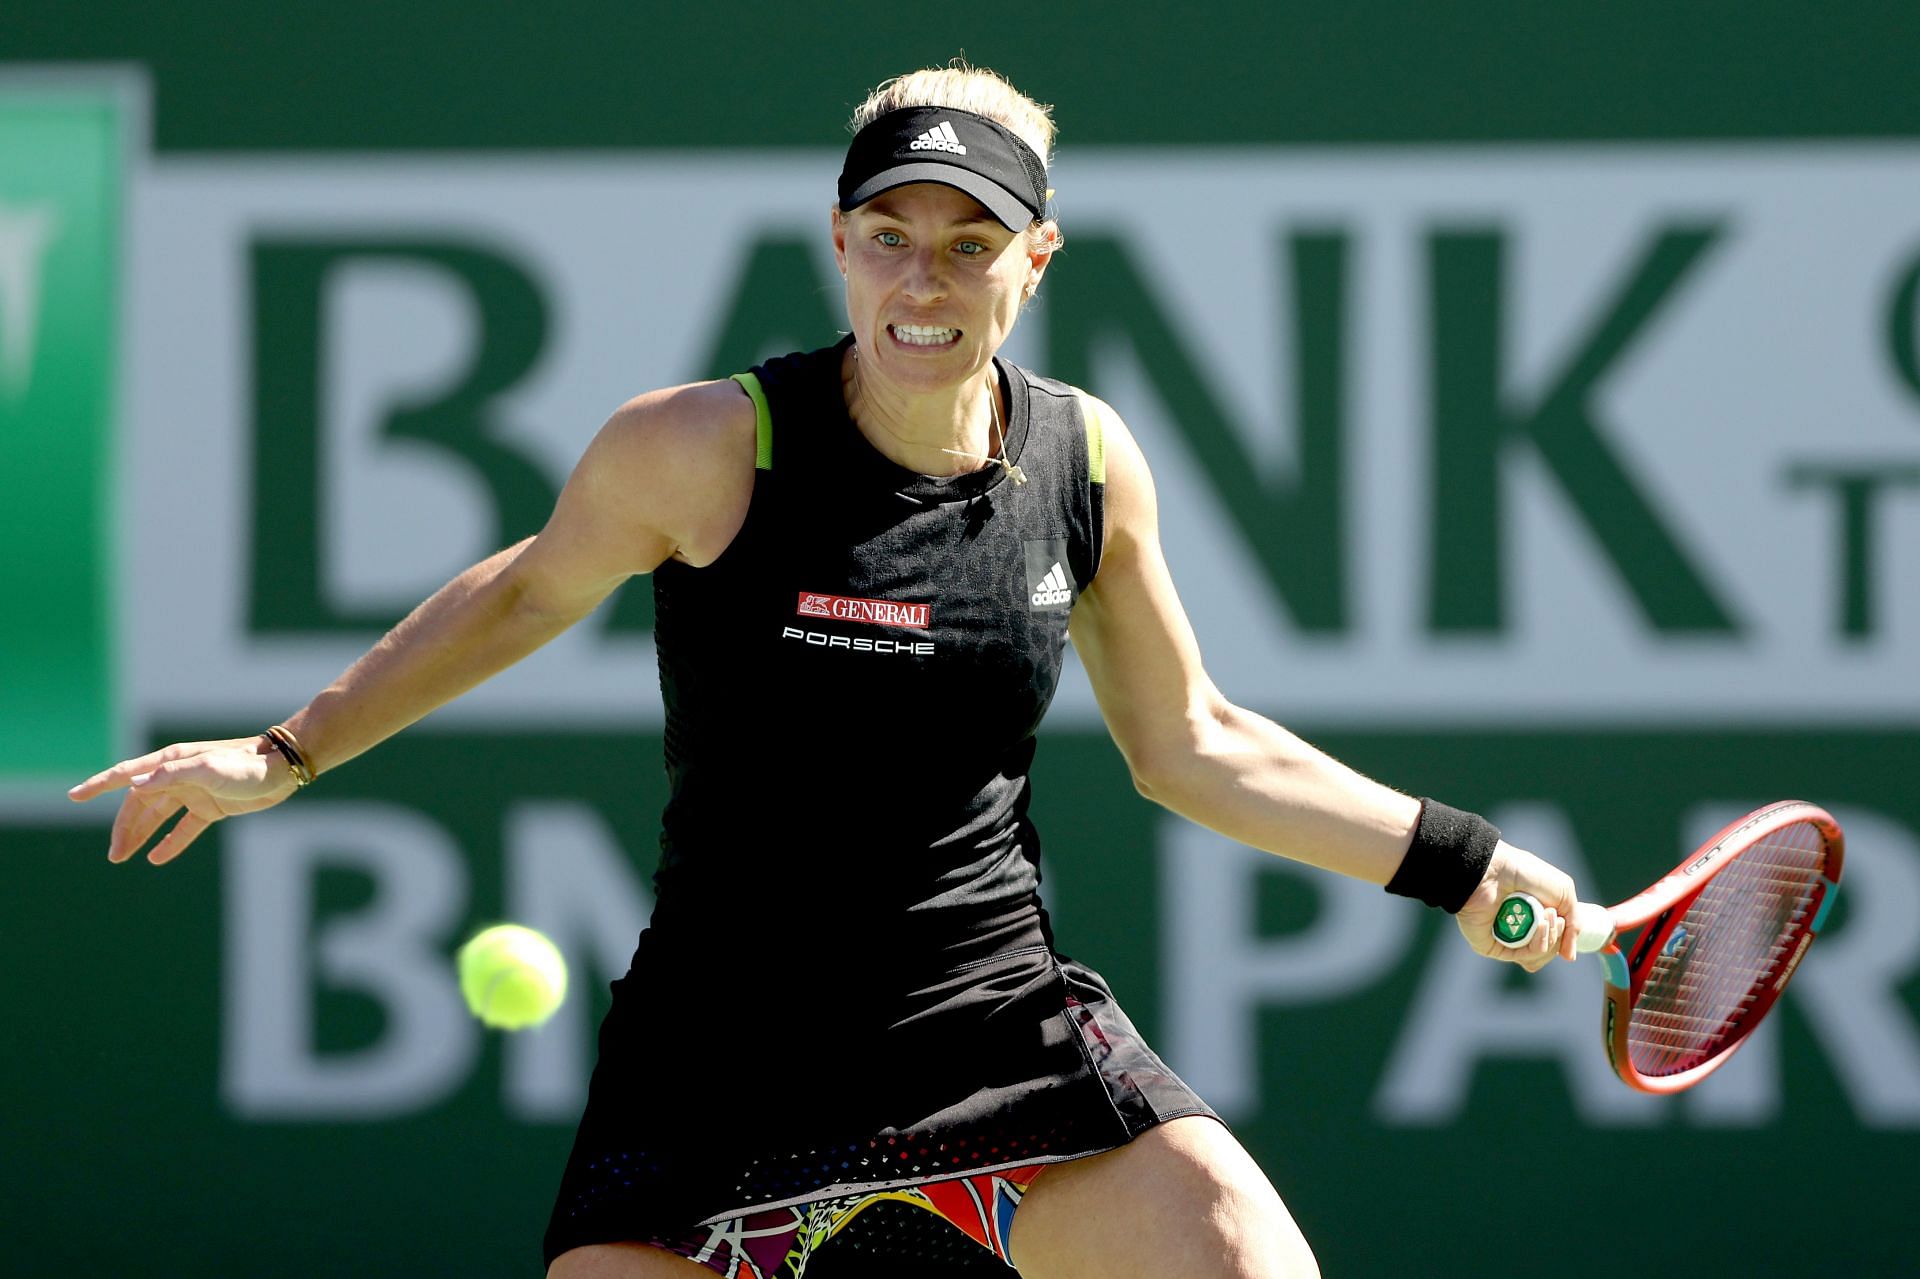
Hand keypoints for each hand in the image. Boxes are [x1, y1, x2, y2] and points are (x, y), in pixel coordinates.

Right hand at [68, 736, 300, 863]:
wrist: (284, 769)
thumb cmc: (248, 764)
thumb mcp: (209, 768)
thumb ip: (172, 775)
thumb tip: (134, 786)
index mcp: (172, 762)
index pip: (127, 774)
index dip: (99, 785)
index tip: (74, 795)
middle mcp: (178, 776)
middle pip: (140, 804)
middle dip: (123, 828)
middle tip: (113, 855)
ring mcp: (194, 792)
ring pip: (158, 818)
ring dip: (140, 836)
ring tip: (122, 857)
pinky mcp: (212, 807)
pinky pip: (184, 828)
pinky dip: (170, 843)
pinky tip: (156, 858)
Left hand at [1454, 840, 1580, 971]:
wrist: (1495, 870)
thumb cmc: (1526, 874)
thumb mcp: (1564, 893)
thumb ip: (1574, 925)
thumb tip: (1569, 957)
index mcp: (1533, 917)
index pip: (1554, 941)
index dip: (1563, 935)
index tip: (1561, 918)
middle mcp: (1518, 930)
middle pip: (1548, 952)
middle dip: (1557, 936)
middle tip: (1552, 914)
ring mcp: (1505, 939)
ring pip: (1537, 957)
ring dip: (1550, 939)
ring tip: (1546, 916)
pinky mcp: (1493, 947)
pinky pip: (1523, 956)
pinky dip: (1538, 944)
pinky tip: (1540, 926)